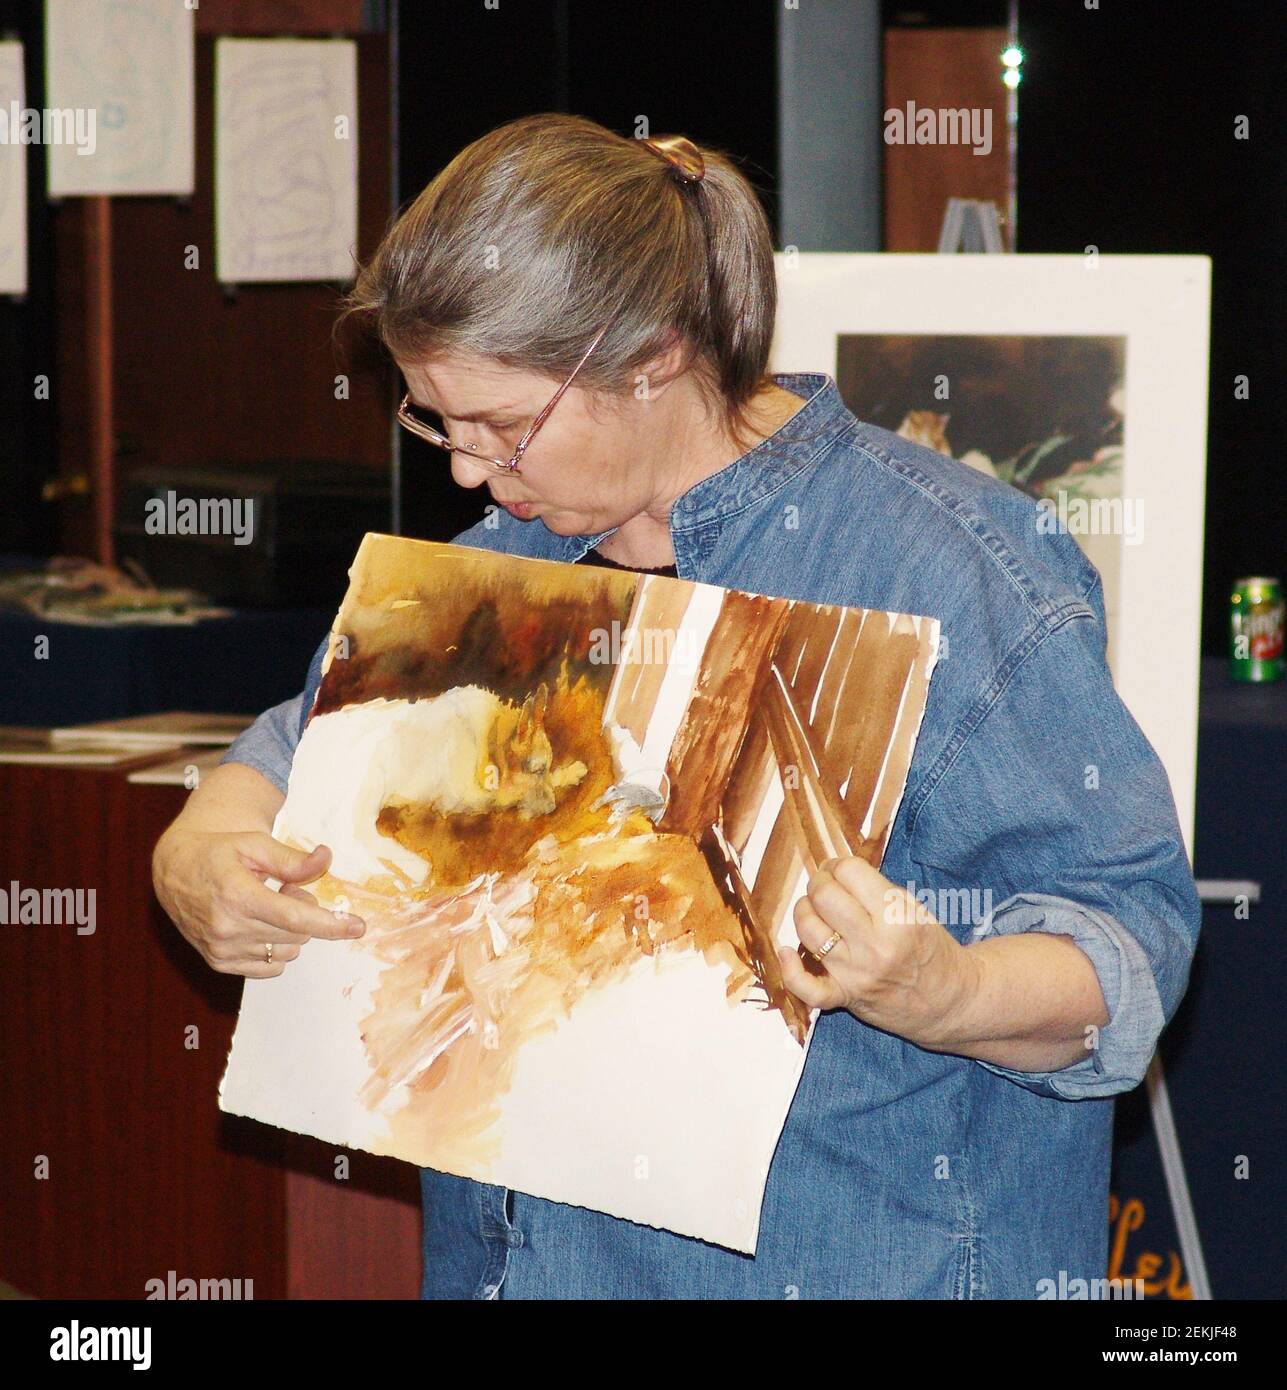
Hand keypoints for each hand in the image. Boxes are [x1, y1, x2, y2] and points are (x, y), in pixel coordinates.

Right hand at [152, 829, 364, 978]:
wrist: (175, 871)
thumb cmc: (219, 853)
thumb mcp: (255, 844)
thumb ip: (292, 858)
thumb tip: (326, 859)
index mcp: (236, 895)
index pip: (294, 918)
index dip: (331, 924)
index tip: (358, 927)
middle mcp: (227, 928)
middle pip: (297, 934)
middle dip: (305, 910)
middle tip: (287, 888)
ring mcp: (221, 949)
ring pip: (287, 951)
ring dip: (291, 930)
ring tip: (269, 904)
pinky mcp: (219, 962)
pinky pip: (270, 967)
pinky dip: (277, 947)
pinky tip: (261, 924)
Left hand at [777, 855, 974, 1048]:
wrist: (949, 1000)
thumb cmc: (930, 949)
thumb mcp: (914, 909)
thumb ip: (875, 890)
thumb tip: (832, 871)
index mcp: (897, 915)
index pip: (849, 872)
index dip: (839, 865)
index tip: (840, 870)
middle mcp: (875, 944)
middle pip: (824, 896)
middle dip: (820, 883)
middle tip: (826, 887)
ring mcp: (857, 973)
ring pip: (809, 931)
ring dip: (805, 913)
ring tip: (814, 910)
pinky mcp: (846, 997)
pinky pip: (808, 989)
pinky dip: (791, 971)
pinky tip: (786, 951)